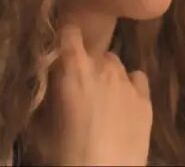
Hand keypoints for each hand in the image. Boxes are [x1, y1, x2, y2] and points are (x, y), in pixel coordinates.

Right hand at [26, 24, 152, 165]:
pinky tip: (122, 102)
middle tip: (76, 87)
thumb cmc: (64, 153)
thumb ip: (41, 97)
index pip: (69, 31)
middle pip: (93, 52)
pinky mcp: (146, 100)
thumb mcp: (38, 126)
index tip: (58, 51)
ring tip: (100, 98)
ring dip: (105, 74)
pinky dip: (128, 85)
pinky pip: (137, 78)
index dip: (63, 38)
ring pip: (115, 64)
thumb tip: (41, 85)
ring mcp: (127, 82)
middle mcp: (103, 67)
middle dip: (84, 64)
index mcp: (73, 68)